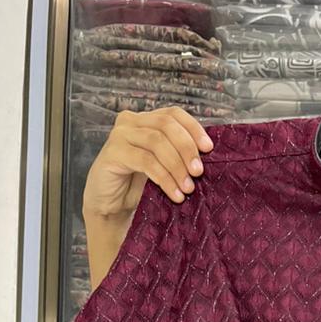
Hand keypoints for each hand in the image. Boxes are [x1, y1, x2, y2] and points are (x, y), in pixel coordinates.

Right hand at [80, 107, 212, 291]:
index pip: (173, 114)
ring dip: (177, 166)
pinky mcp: (112, 153)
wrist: (111, 207)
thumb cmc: (139, 186)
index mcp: (145, 120)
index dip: (193, 128)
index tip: (209, 148)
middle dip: (186, 148)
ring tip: (188, 188)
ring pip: (157, 142)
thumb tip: (206, 155)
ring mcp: (120, 135)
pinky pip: (145, 161)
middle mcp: (131, 121)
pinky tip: (174, 194)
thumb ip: (177, 154)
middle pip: (166, 125)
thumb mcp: (163, 165)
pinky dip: (164, 178)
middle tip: (198, 172)